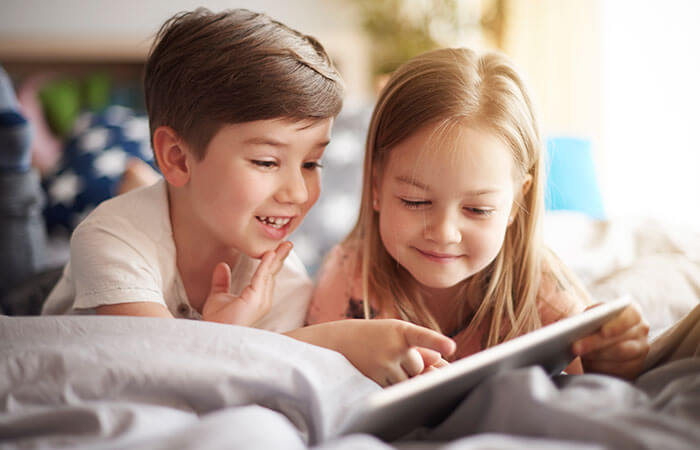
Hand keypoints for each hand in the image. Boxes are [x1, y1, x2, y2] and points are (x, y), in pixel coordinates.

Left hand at [202, 241, 292, 325]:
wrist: (213, 333)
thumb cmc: (217, 321)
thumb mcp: (218, 296)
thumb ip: (222, 281)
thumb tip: (222, 265)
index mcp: (256, 298)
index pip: (266, 276)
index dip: (272, 262)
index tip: (276, 249)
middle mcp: (262, 299)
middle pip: (273, 273)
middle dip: (280, 257)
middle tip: (287, 243)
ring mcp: (261, 300)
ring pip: (269, 273)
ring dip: (277, 257)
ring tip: (284, 245)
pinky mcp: (255, 300)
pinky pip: (261, 277)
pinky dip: (266, 264)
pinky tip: (270, 253)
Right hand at [287, 319, 455, 386]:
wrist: (338, 341)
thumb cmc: (373, 335)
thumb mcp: (395, 333)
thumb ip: (420, 346)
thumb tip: (442, 361)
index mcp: (401, 329)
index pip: (422, 336)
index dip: (437, 342)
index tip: (451, 346)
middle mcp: (392, 346)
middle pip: (419, 367)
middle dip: (411, 366)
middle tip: (389, 353)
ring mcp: (383, 364)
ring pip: (408, 380)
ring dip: (400, 376)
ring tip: (381, 361)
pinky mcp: (375, 379)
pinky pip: (395, 388)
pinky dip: (390, 384)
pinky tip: (376, 370)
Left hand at [572, 302, 649, 378]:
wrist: (598, 339)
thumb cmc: (594, 323)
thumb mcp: (592, 314)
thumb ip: (590, 316)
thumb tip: (581, 324)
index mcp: (632, 313)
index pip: (630, 317)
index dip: (617, 325)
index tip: (603, 332)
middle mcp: (641, 331)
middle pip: (621, 341)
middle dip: (596, 344)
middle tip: (575, 347)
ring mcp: (640, 351)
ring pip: (620, 357)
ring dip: (596, 357)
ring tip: (580, 355)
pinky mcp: (635, 367)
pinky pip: (618, 370)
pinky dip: (601, 368)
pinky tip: (588, 364)